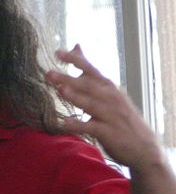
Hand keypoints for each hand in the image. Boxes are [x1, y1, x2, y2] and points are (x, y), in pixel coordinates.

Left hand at [45, 44, 161, 169]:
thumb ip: (89, 73)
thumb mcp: (107, 92)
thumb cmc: (120, 116)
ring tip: (60, 91)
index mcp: (108, 87)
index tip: (57, 52)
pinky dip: (78, 124)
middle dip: (69, 79)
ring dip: (76, 97)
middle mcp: (110, 98)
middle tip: (49, 74)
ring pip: (91, 104)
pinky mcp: (109, 132)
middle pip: (88, 86)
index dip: (75, 60)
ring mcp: (110, 115)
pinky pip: (91, 127)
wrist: (143, 146)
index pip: (90, 70)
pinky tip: (64, 122)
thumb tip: (76, 47)